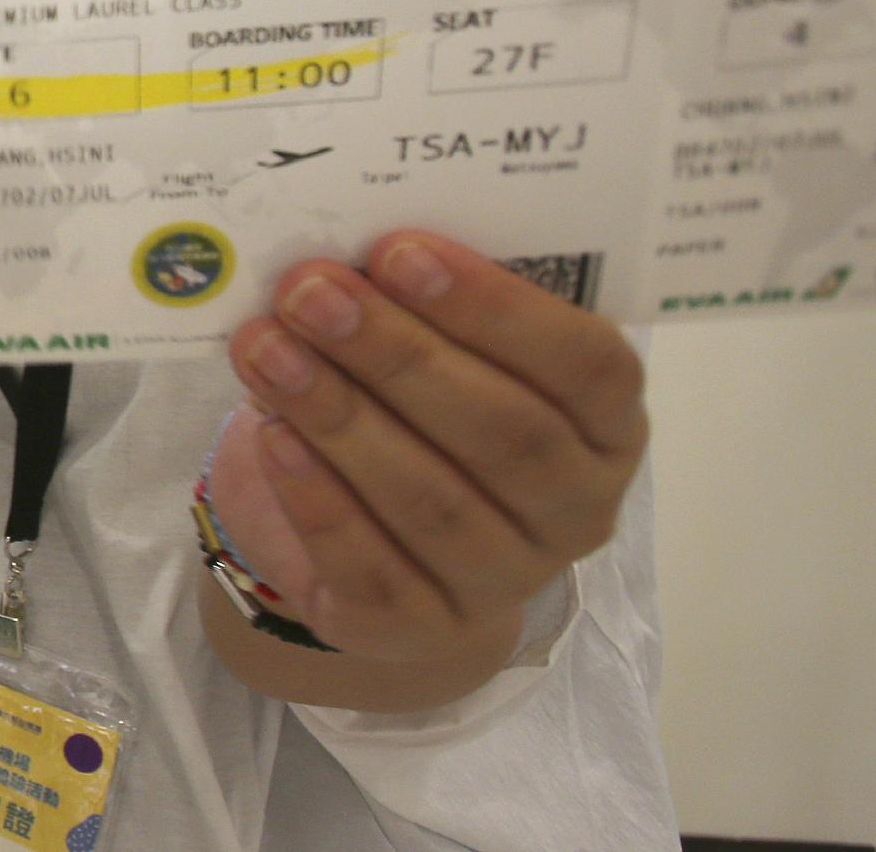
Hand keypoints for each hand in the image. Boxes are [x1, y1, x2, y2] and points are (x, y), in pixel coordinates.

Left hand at [221, 230, 646, 664]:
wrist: (393, 541)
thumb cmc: (431, 406)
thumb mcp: (451, 349)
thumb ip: (426, 302)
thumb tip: (348, 246)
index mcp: (609, 423)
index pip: (586, 365)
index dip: (493, 306)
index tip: (398, 250)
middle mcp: (577, 509)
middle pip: (502, 432)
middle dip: (396, 354)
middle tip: (310, 293)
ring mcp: (508, 579)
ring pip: (430, 501)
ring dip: (339, 417)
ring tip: (266, 349)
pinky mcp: (425, 629)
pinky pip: (372, 569)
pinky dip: (318, 499)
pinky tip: (271, 435)